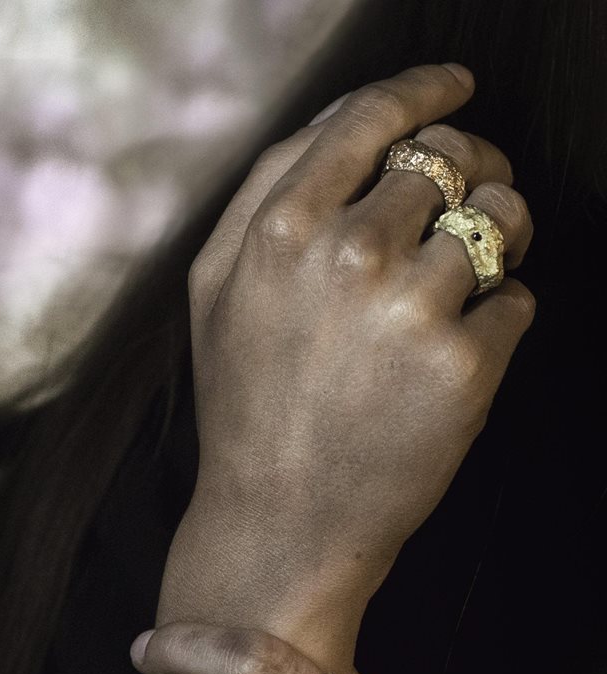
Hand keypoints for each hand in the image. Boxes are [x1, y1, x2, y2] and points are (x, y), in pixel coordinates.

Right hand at [188, 62, 534, 596]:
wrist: (280, 523)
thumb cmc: (247, 408)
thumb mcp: (216, 293)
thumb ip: (266, 197)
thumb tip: (350, 127)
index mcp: (280, 229)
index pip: (372, 118)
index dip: (423, 92)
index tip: (453, 88)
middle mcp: (348, 256)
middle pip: (448, 161)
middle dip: (471, 171)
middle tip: (468, 207)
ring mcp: (411, 310)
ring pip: (503, 220)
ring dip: (500, 241)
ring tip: (468, 284)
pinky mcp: (464, 366)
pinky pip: (519, 300)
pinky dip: (499, 320)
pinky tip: (451, 359)